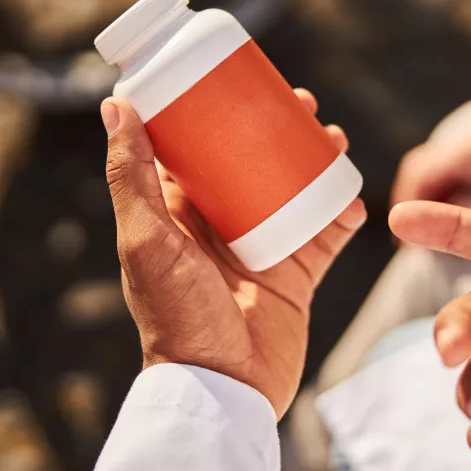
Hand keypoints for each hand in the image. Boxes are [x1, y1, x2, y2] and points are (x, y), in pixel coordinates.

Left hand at [104, 90, 365, 417]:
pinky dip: (341, 211)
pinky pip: (324, 234)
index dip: (218, 112)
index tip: (241, 79)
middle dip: (278, 128)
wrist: (223, 391)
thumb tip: (116, 104)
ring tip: (333, 136)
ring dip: (315, 159)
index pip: (197, 148)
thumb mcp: (147, 241)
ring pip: (294, 189)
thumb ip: (131, 177)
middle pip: (253, 161)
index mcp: (179, 214)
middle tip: (302, 102)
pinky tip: (353, 193)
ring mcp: (261, 250)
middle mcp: (220, 227)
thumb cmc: (176, 318)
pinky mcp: (296, 276)